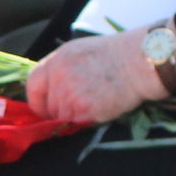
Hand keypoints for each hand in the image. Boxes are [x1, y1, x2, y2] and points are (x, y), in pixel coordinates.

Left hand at [27, 30, 166, 124]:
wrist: (143, 60)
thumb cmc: (119, 54)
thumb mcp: (83, 51)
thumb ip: (63, 68)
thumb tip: (52, 90)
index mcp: (58, 59)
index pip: (32, 86)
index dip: (39, 100)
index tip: (47, 107)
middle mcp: (60, 76)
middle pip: (48, 106)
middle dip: (60, 110)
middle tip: (81, 105)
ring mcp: (70, 93)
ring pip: (61, 118)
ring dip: (75, 116)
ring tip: (96, 101)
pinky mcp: (84, 109)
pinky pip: (76, 124)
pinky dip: (87, 120)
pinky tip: (102, 106)